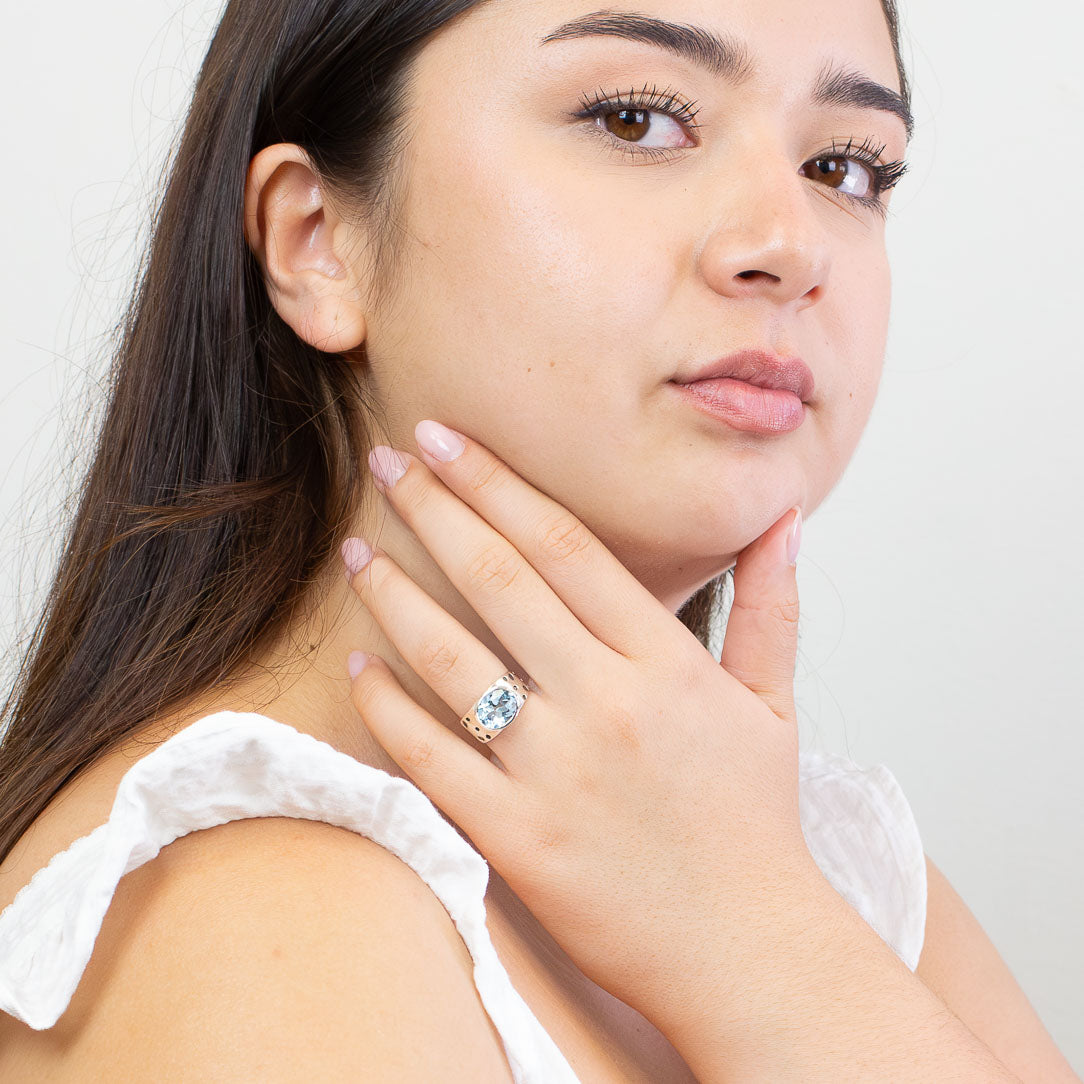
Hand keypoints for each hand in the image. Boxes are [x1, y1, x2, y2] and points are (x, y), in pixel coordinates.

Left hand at [343, 419, 815, 1029]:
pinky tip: (359, 664)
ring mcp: (557, 771)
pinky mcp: (517, 837)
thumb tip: (784, 517)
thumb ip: (772, 603)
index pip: (565, 545)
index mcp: (666, 662)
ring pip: (453, 659)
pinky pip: (433, 757)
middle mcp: (607, 703)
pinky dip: (387, 706)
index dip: (497, 483)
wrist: (749, 949)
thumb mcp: (773, 703)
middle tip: (387, 462)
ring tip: (356, 552)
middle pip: (500, 581)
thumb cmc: (753, 822)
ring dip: (395, 595)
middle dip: (435, 509)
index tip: (447, 441)